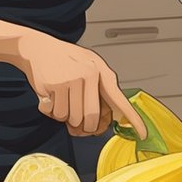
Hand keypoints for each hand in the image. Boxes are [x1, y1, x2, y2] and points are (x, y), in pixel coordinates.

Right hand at [12, 32, 146, 138]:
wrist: (37, 48)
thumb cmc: (65, 60)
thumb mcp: (88, 65)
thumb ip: (99, 88)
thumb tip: (107, 117)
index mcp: (100, 72)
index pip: (120, 100)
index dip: (133, 119)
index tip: (143, 134)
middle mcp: (89, 75)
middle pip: (90, 118)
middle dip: (82, 125)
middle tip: (75, 118)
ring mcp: (71, 80)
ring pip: (72, 118)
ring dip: (65, 117)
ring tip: (61, 99)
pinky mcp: (54, 86)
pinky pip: (56, 114)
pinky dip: (51, 111)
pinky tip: (50, 96)